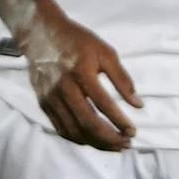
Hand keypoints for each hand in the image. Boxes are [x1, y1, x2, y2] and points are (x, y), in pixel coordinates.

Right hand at [18, 3, 140, 149]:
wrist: (40, 33)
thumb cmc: (76, 41)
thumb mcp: (104, 52)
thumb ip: (122, 79)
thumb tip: (138, 104)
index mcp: (82, 73)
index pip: (104, 105)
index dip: (120, 122)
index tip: (133, 131)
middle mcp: (64, 88)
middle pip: (88, 123)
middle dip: (109, 138)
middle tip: (125, 144)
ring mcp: (51, 97)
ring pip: (74, 130)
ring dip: (96, 142)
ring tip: (112, 146)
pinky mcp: (43, 103)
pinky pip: (61, 128)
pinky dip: (78, 138)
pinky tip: (91, 140)